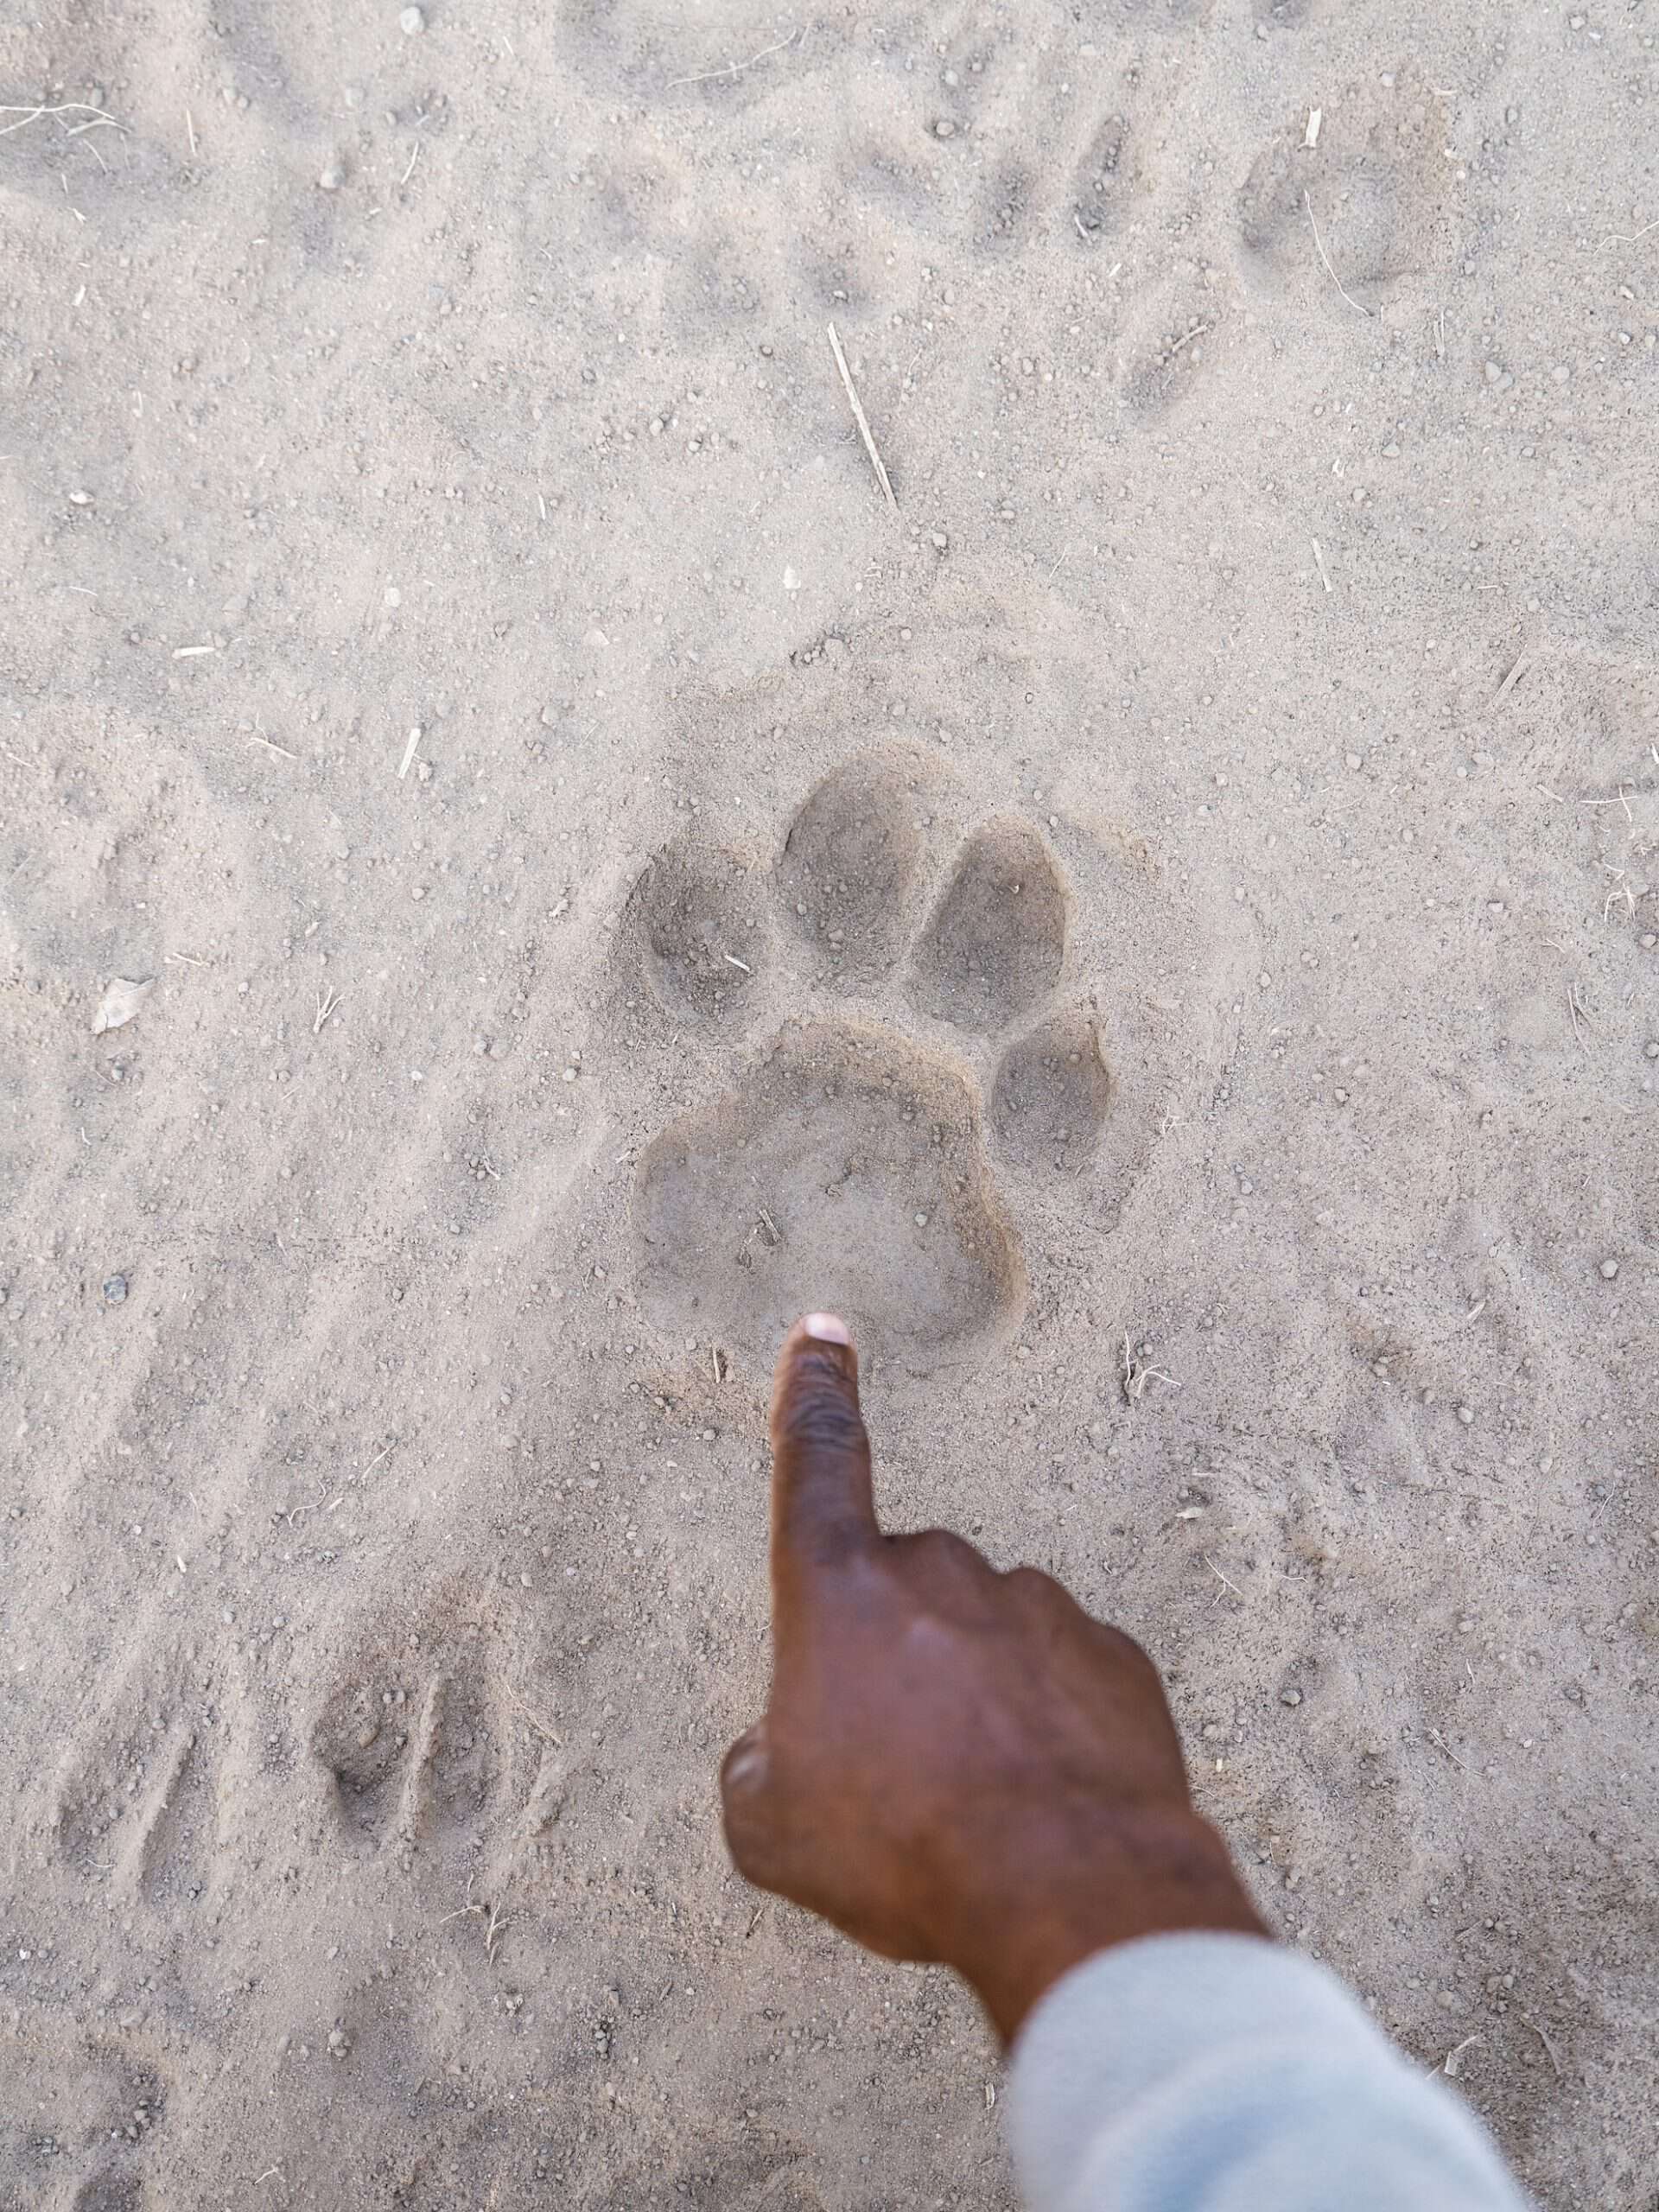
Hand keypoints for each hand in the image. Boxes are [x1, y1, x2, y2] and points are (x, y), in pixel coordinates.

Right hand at [720, 1315, 1267, 2044]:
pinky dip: (1047, 1733)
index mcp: (842, 1587)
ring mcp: (1039, 1606)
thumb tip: (781, 1754)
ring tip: (976, 1814)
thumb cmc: (903, 1849)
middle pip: (900, 1603)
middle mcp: (941, 1570)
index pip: (816, 1459)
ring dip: (974, 1707)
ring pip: (985, 1645)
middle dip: (894, 1671)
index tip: (824, 1331)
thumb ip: (759, 1766)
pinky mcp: (1115, 1657)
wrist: (1070, 1889)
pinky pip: (1062, 1684)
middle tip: (897, 1782)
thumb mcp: (770, 1829)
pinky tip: (1042, 1810)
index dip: (812, 1391)